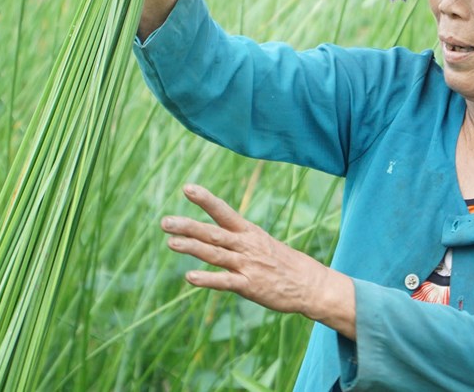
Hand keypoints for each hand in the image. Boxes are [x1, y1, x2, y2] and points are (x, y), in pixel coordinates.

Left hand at [161, 184, 355, 337]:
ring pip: (215, 254)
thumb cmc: (282, 262)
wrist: (308, 284)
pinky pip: (225, 281)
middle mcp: (246, 245)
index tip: (187, 188)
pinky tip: (190, 277)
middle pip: (213, 233)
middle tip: (164, 222)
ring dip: (192, 248)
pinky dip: (207, 279)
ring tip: (171, 242)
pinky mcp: (250, 285)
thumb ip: (235, 239)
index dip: (205, 200)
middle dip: (188, 226)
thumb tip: (210, 235)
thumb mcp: (260, 242)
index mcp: (249, 232)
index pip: (224, 211)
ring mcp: (247, 265)